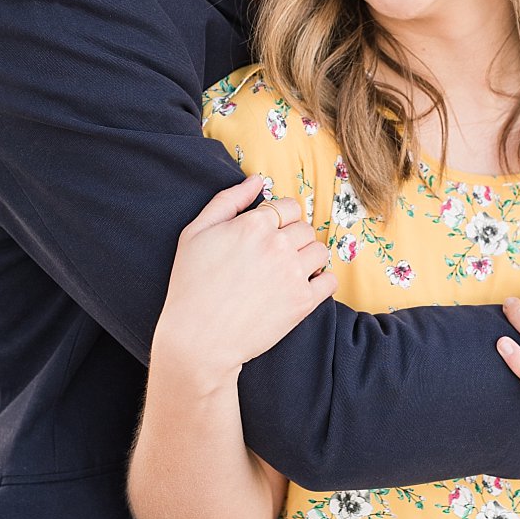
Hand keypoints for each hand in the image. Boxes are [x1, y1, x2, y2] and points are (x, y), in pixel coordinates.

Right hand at [152, 173, 334, 387]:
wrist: (198, 339)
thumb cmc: (191, 284)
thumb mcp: (196, 233)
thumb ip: (228, 200)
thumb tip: (257, 179)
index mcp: (253, 224)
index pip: (289, 207)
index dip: (280, 219)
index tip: (268, 235)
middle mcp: (278, 245)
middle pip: (305, 229)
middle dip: (293, 239)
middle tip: (272, 258)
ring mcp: (293, 273)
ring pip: (320, 251)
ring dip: (308, 258)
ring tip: (286, 271)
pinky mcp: (303, 301)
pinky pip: (329, 280)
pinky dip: (320, 282)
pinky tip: (301, 287)